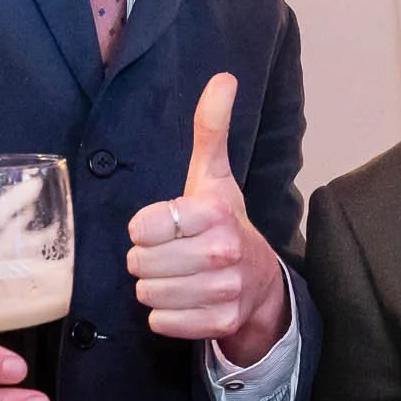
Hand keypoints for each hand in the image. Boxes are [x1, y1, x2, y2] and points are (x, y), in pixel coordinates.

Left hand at [127, 73, 292, 364]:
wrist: (260, 282)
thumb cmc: (224, 224)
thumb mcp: (215, 176)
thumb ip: (211, 128)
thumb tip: (224, 77)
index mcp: (216, 213)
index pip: (144, 226)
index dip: (144, 227)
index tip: (161, 226)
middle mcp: (223, 252)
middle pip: (140, 263)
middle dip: (147, 260)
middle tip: (170, 254)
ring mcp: (223, 290)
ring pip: (147, 295)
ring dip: (154, 288)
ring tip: (177, 276)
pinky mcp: (219, 322)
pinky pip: (161, 323)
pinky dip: (165, 316)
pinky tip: (185, 301)